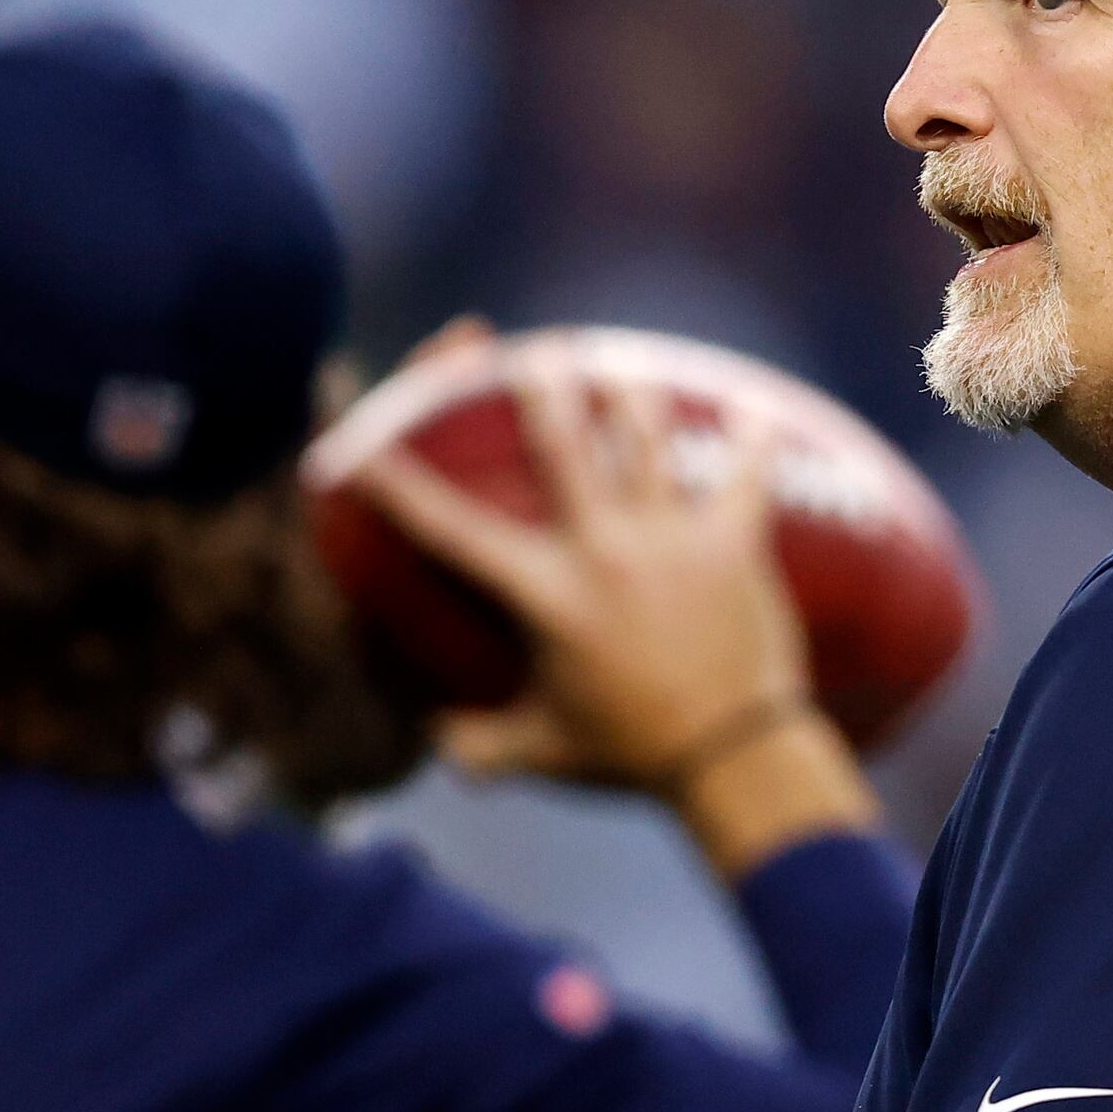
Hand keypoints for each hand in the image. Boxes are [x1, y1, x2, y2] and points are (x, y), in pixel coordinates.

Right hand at [351, 346, 813, 792]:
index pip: (454, 530)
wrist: (735, 761)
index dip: (398, 486)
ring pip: (648, 441)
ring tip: (623, 360)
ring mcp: (672, 540)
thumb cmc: (632, 756)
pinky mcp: (735, 544)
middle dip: (542, 390)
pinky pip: (747, 474)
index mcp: (546, 595)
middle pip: (564, 447)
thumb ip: (480, 745)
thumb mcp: (542, 754)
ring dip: (633, 393)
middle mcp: (604, 551)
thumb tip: (436, 739)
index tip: (358, 445)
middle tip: (531, 350)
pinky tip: (755, 407)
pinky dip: (753, 439)